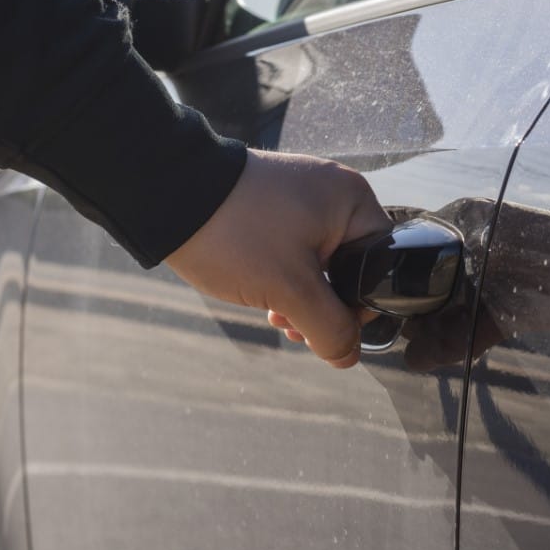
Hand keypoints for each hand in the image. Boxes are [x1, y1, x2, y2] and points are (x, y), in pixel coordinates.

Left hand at [165, 149, 390, 367]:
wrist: (168, 195)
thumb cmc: (236, 235)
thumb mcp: (290, 290)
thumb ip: (329, 328)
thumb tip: (349, 356)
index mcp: (352, 201)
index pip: (382, 266)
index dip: (360, 307)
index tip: (328, 329)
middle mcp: (333, 193)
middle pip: (350, 268)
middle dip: (324, 307)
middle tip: (294, 327)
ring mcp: (301, 197)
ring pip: (319, 265)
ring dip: (301, 299)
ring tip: (276, 316)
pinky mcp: (273, 205)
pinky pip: (295, 250)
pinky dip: (283, 279)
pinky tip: (264, 300)